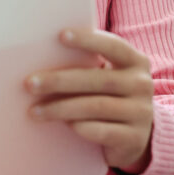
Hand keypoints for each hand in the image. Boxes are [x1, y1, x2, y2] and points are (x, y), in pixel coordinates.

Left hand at [26, 28, 153, 174]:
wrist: (136, 136)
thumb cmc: (110, 97)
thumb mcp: (108, 77)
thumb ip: (88, 66)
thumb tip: (43, 59)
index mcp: (136, 61)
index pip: (113, 46)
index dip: (88, 40)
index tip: (60, 36)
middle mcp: (142, 84)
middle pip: (97, 79)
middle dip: (60, 80)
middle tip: (31, 83)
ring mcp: (140, 112)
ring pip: (96, 106)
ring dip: (61, 108)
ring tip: (34, 111)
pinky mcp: (134, 138)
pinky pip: (102, 131)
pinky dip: (80, 127)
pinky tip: (63, 125)